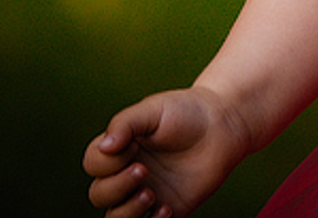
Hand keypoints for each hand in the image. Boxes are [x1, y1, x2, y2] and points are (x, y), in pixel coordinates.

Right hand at [83, 87, 250, 217]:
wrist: (223, 124)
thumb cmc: (187, 112)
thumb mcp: (154, 109)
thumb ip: (126, 123)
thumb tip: (104, 146)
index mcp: (121, 147)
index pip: (94, 164)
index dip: (106, 161)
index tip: (132, 147)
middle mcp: (128, 173)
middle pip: (99, 194)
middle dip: (115, 187)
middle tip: (143, 170)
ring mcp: (145, 193)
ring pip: (116, 217)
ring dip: (126, 211)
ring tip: (151, 194)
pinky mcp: (167, 209)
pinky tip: (167, 209)